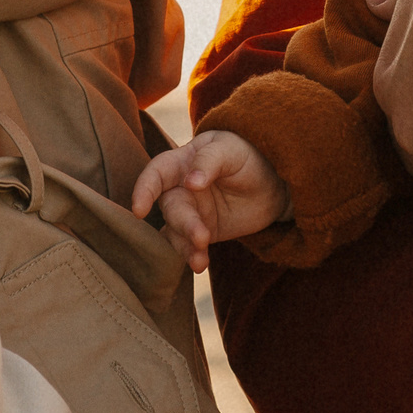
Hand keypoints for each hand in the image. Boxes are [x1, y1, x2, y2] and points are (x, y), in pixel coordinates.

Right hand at [131, 131, 292, 271]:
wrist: (273, 182)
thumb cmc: (246, 155)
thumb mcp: (230, 149)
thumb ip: (209, 160)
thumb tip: (190, 182)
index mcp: (181, 162)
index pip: (156, 173)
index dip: (144, 190)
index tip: (140, 210)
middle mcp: (180, 189)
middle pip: (171, 208)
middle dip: (183, 224)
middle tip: (201, 236)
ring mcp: (190, 213)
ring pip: (176, 231)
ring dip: (185, 246)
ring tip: (199, 259)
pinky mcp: (202, 233)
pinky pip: (190, 246)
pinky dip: (193, 256)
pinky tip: (201, 264)